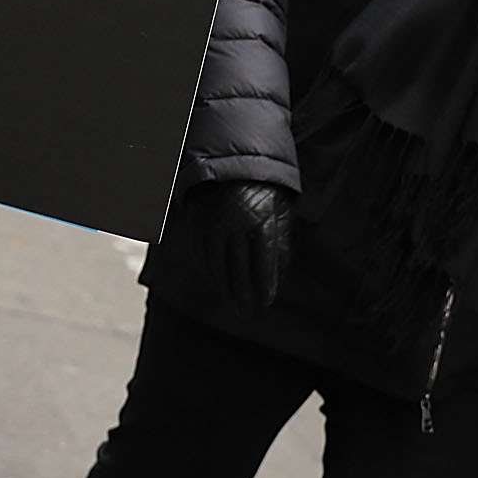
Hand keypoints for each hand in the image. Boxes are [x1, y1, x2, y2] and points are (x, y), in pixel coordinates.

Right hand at [169, 180, 294, 320]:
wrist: (230, 164)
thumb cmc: (263, 191)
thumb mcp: (280, 209)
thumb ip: (281, 238)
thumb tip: (281, 269)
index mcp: (259, 219)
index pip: (263, 261)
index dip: (264, 284)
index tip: (266, 302)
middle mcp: (233, 223)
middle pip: (238, 268)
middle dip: (243, 294)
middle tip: (247, 312)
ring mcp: (212, 223)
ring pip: (217, 264)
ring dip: (224, 286)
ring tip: (233, 302)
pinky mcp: (196, 223)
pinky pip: (201, 253)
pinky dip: (209, 270)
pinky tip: (218, 280)